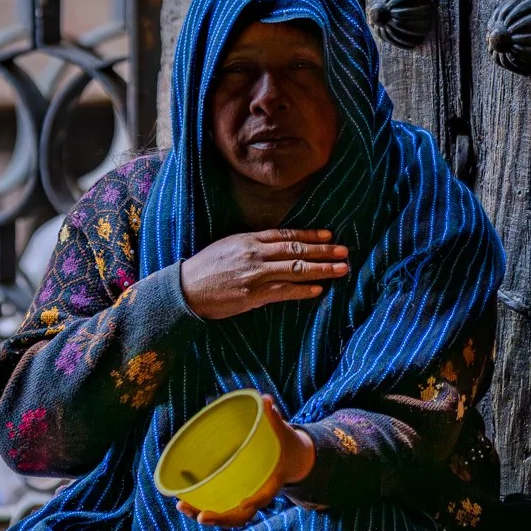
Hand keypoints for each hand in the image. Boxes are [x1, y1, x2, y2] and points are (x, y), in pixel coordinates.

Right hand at [178, 228, 348, 321]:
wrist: (186, 289)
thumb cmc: (206, 267)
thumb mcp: (229, 246)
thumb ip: (254, 245)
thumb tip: (280, 246)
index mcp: (249, 240)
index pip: (286, 235)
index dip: (310, 234)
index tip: (329, 234)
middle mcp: (255, 255)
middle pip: (296, 250)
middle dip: (323, 251)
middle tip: (344, 252)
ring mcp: (255, 275)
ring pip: (295, 269)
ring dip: (321, 270)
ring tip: (340, 269)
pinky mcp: (253, 295)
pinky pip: (283, 292)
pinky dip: (302, 291)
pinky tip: (318, 290)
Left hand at [178, 394, 315, 527]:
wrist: (290, 458)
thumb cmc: (283, 443)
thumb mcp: (282, 431)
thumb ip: (273, 417)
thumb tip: (265, 399)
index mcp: (273, 481)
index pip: (265, 496)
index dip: (255, 501)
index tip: (244, 504)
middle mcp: (258, 494)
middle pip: (241, 515)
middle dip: (221, 518)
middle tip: (201, 516)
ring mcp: (246, 498)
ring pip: (227, 515)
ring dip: (205, 515)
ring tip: (182, 507)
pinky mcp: (235, 495)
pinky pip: (220, 505)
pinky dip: (202, 506)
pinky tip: (183, 501)